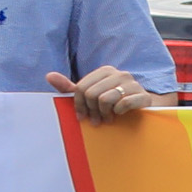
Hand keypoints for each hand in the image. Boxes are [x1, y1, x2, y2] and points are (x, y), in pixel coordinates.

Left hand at [43, 66, 157, 124]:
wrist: (142, 109)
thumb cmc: (113, 103)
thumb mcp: (90, 95)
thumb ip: (70, 87)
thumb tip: (48, 75)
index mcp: (106, 71)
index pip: (81, 88)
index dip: (78, 105)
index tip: (82, 116)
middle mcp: (120, 74)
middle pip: (91, 94)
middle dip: (91, 111)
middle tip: (96, 120)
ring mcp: (133, 84)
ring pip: (105, 99)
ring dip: (104, 114)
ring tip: (107, 119)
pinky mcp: (143, 96)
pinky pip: (123, 104)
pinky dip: (118, 113)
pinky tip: (120, 115)